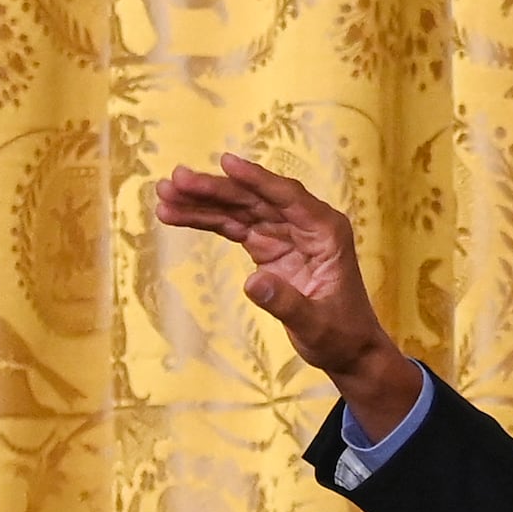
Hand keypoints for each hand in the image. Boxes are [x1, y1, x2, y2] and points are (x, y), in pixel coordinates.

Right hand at [153, 154, 420, 433]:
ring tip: (164, 196)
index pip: (287, 196)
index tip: (225, 162)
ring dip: (202, 202)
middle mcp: (304, 224)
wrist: (348, 349)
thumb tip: (251, 282)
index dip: (255, 179)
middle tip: (175, 181)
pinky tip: (178, 215)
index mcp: (325, 231)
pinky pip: (233, 227)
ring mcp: (284, 233)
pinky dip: (207, 221)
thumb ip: (286, 303)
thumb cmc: (341, 335)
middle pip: (254, 198)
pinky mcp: (268, 246)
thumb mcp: (315, 324)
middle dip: (214, 189)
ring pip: (239, 209)